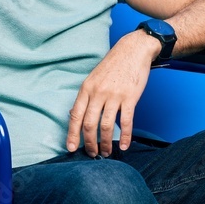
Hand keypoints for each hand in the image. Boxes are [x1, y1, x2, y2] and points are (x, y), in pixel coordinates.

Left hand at [67, 31, 161, 156]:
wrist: (133, 50)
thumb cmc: (113, 65)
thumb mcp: (93, 78)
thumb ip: (85, 97)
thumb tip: (74, 115)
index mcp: (86, 88)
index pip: (75, 116)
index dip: (72, 134)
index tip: (71, 148)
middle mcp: (98, 93)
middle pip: (90, 124)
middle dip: (89, 143)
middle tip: (91, 154)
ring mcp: (114, 95)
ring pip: (107, 126)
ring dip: (106, 143)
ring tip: (106, 152)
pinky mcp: (130, 97)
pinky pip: (126, 121)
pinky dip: (126, 136)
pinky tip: (125, 146)